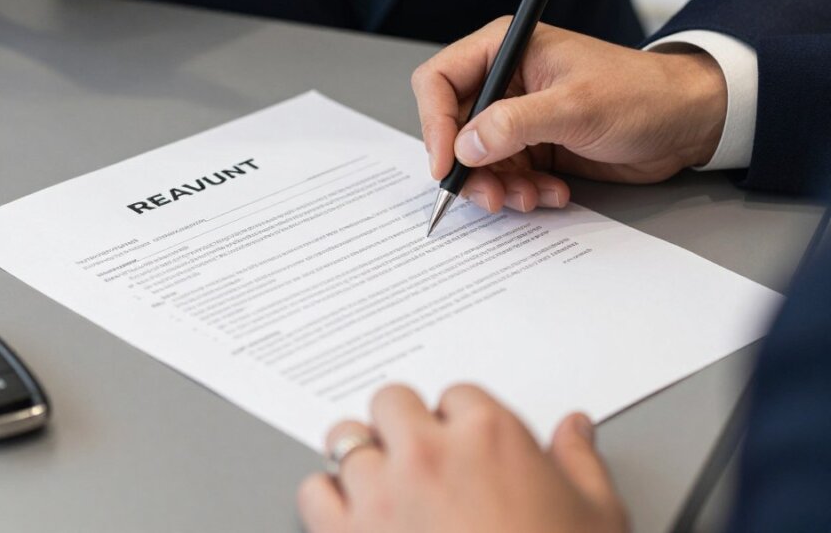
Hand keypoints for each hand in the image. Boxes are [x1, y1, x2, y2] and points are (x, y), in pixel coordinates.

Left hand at [298, 384, 627, 532]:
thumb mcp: (598, 516)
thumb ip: (581, 462)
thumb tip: (576, 429)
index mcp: (488, 435)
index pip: (458, 394)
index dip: (460, 420)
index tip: (465, 443)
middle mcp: (427, 452)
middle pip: (392, 401)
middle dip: (403, 424)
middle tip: (420, 456)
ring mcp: (381, 492)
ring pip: (345, 440)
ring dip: (362, 458)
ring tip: (382, 482)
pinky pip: (314, 492)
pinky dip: (328, 501)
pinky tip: (351, 516)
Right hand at [411, 19, 726, 212]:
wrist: (686, 123)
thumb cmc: (640, 95)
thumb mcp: (575, 107)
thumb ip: (514, 125)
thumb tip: (464, 147)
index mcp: (506, 49)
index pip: (439, 80)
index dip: (435, 123)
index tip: (446, 163)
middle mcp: (505, 81)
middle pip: (453, 128)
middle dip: (468, 167)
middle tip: (489, 196)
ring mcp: (517, 116)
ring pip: (477, 159)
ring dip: (498, 186)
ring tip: (531, 198)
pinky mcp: (533, 145)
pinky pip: (506, 175)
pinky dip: (522, 191)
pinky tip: (553, 193)